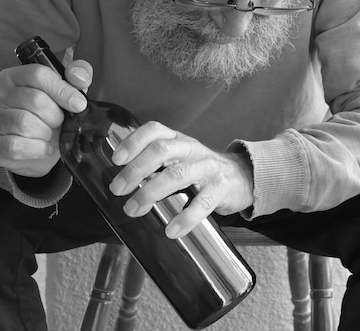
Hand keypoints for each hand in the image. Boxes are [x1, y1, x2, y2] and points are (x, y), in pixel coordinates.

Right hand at [0, 52, 91, 176]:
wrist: (33, 151)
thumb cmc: (47, 117)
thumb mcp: (63, 94)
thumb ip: (76, 79)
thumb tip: (80, 77)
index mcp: (16, 77)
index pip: (38, 74)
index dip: (63, 90)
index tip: (78, 104)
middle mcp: (0, 95)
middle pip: (35, 99)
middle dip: (56, 116)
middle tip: (59, 123)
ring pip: (25, 123)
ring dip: (46, 133)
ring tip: (49, 135)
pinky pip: (17, 146)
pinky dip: (38, 149)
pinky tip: (44, 147)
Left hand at [108, 121, 253, 238]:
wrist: (243, 177)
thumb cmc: (202, 170)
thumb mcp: (181, 158)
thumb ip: (155, 164)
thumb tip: (122, 180)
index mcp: (179, 140)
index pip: (155, 130)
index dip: (134, 141)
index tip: (116, 159)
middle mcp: (192, 150)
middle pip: (162, 150)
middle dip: (136, 170)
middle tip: (118, 190)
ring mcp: (208, 168)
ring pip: (178, 175)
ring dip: (151, 192)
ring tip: (134, 210)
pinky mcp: (221, 189)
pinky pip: (202, 203)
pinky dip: (185, 218)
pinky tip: (172, 230)